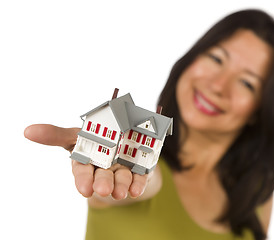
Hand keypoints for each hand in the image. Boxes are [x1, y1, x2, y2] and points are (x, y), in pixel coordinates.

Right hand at [24, 124, 148, 199]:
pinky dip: (138, 184)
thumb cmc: (95, 140)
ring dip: (121, 185)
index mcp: (88, 161)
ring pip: (121, 179)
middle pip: (103, 177)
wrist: (123, 143)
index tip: (85, 190)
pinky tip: (136, 190)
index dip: (83, 181)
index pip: (83, 173)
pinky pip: (139, 178)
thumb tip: (27, 131)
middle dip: (103, 184)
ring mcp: (122, 171)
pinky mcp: (139, 171)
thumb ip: (57, 135)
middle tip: (103, 191)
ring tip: (121, 192)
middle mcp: (104, 169)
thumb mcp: (77, 134)